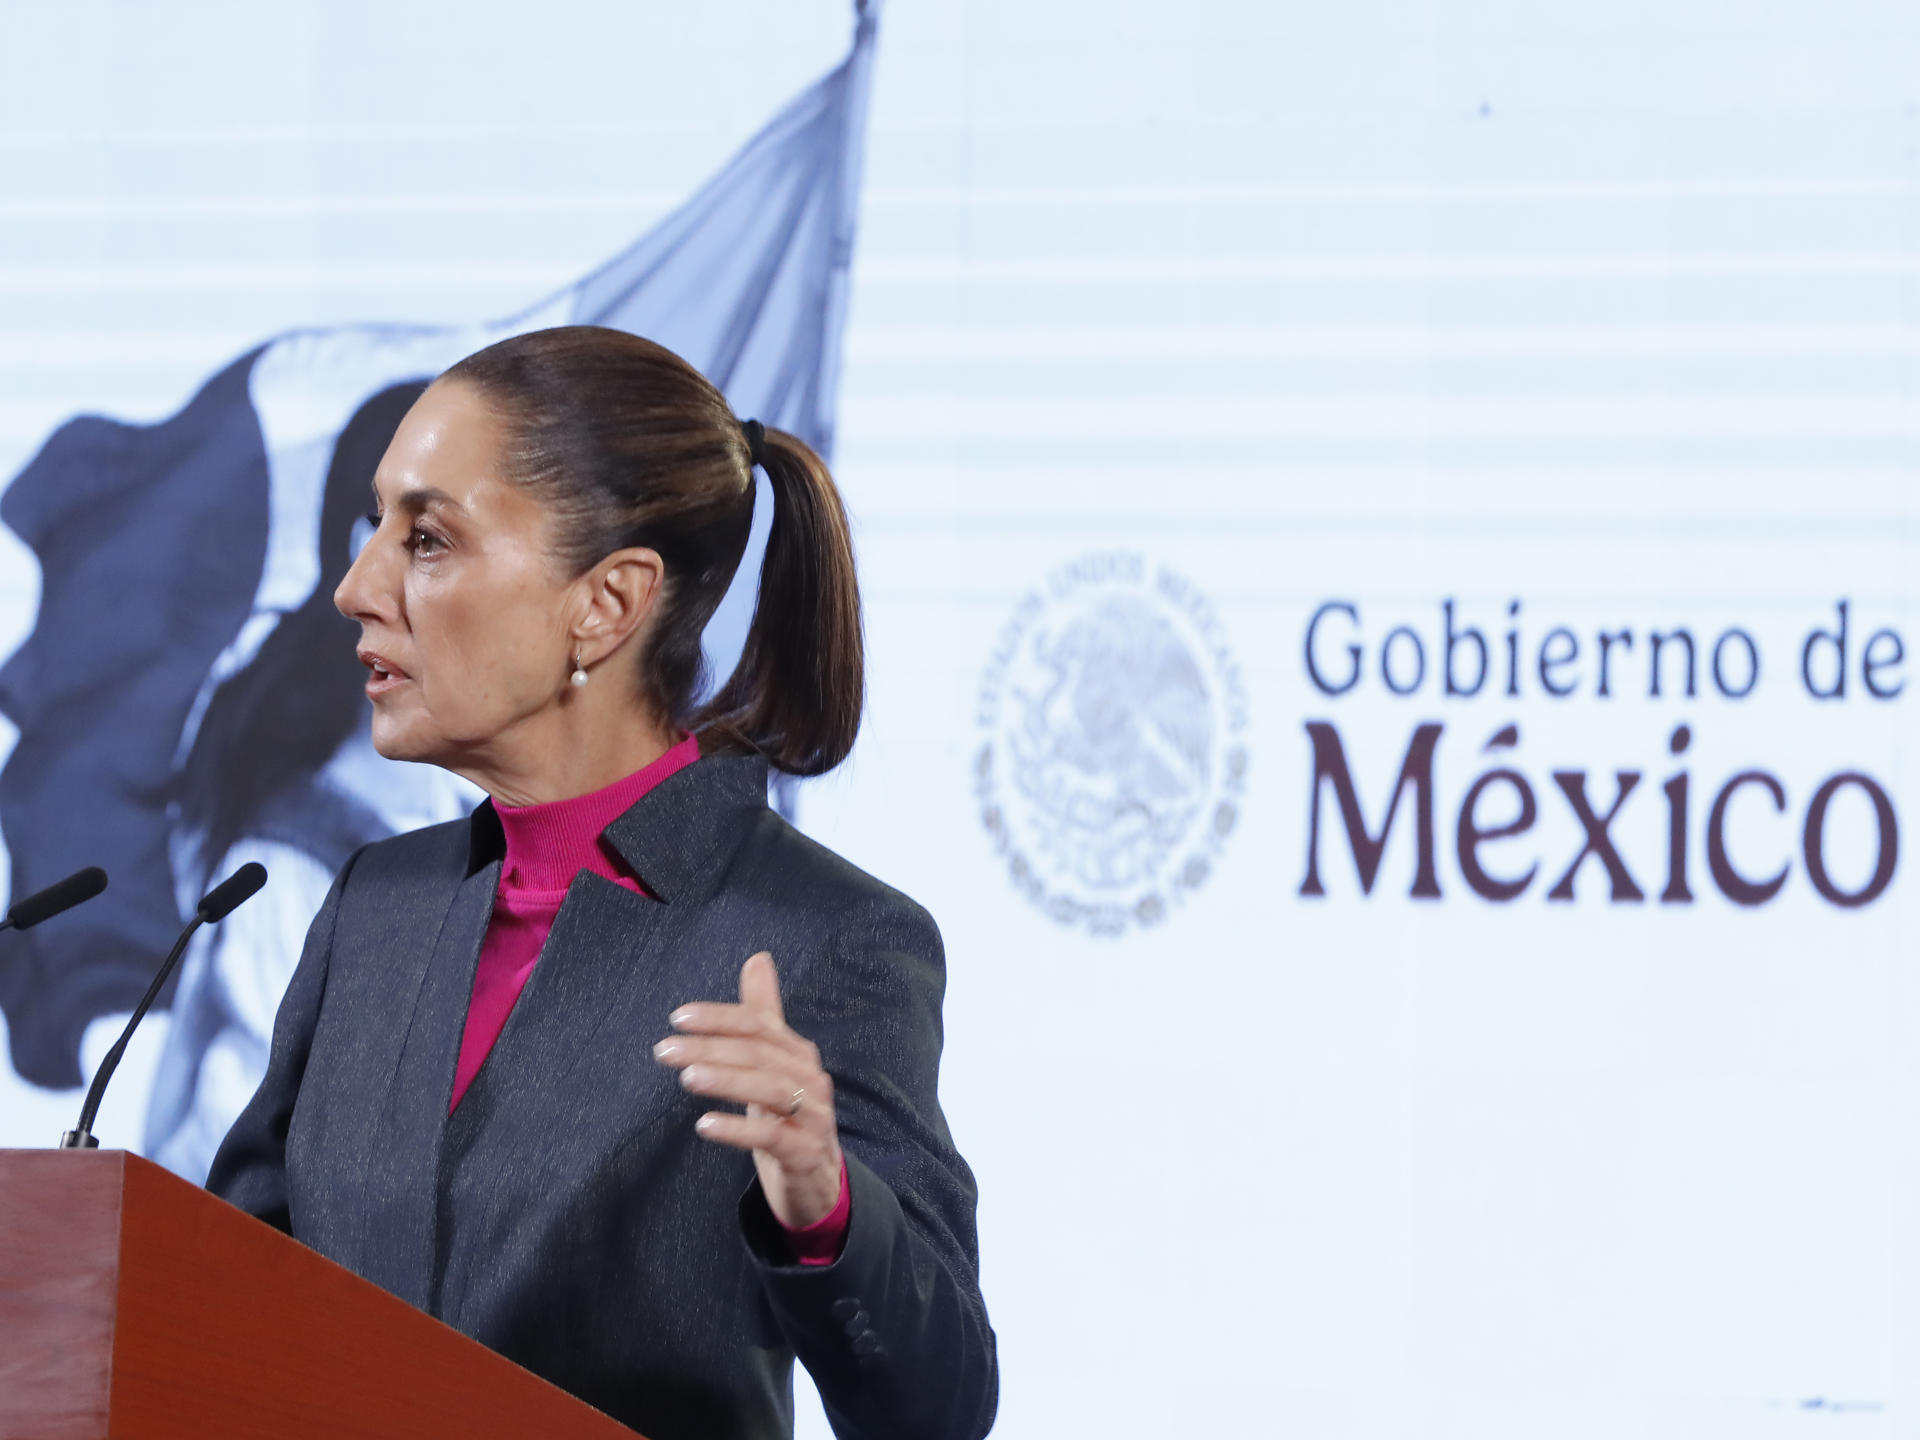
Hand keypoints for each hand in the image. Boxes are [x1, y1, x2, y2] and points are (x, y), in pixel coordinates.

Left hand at [653, 951, 842, 1228]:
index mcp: (797, 1053)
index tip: (678, 1017)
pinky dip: (738, 1129)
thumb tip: (758, 959)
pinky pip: (772, 1137)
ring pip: (769, 1089)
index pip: (760, 1024)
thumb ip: (763, 1014)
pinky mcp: (805, 1152)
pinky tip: (705, 1124)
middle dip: (711, 1048)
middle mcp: (809, 1079)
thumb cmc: (787, 1114)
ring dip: (725, 1081)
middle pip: (760, 1054)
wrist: (816, 1177)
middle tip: (665, 1050)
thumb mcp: (774, 1064)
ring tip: (686, 1078)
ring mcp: (812, 1116)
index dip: (720, 1018)